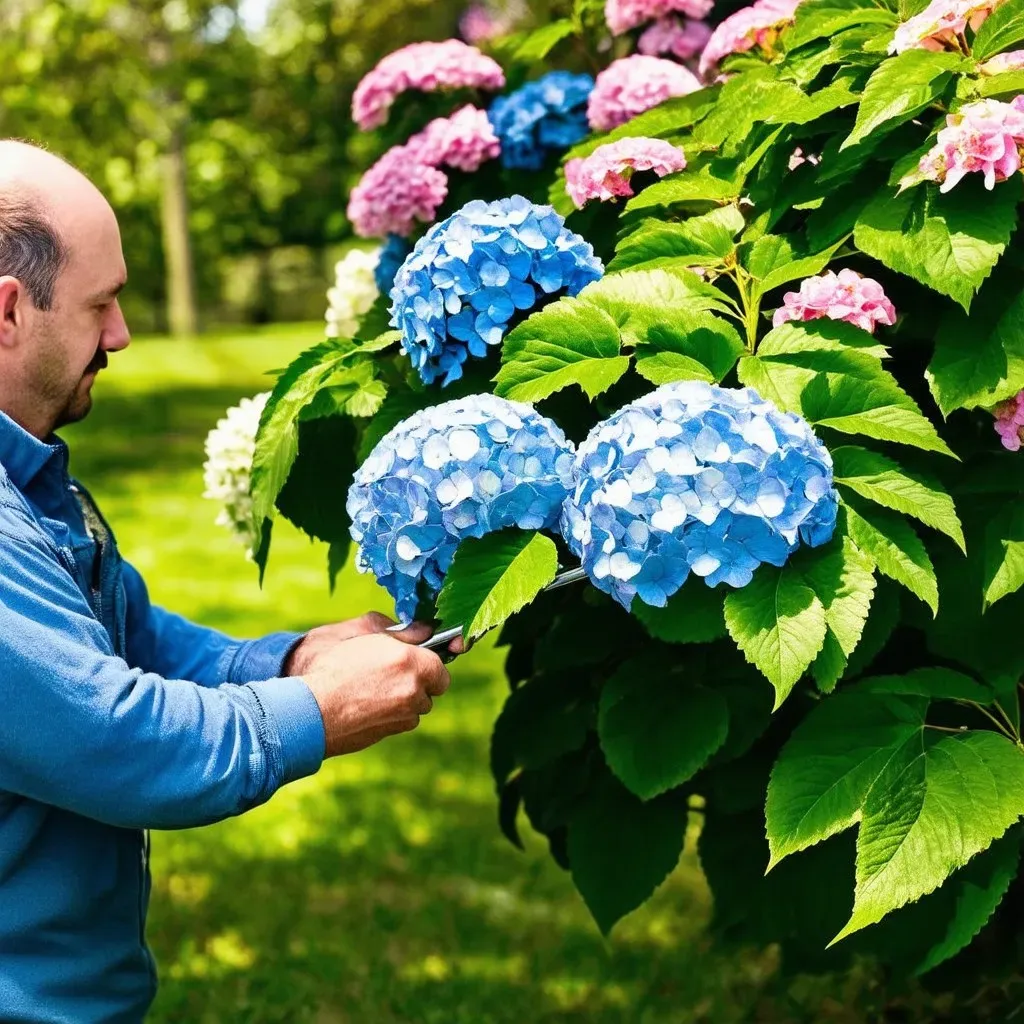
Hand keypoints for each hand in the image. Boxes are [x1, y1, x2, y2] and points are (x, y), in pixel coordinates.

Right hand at [299, 632, 451, 756]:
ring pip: (414, 707)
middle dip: (417, 679)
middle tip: (388, 669)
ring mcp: (401, 718)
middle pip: (430, 688)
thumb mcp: (358, 630)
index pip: (440, 665)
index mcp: (410, 662)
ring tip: (370, 687)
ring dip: (403, 698)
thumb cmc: (325, 665)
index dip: (427, 659)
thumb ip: (397, 628)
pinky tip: (363, 703)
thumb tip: (423, 631)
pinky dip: (388, 713)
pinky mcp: (387, 735)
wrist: (302, 708)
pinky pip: (398, 721)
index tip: (414, 656)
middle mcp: (412, 692)